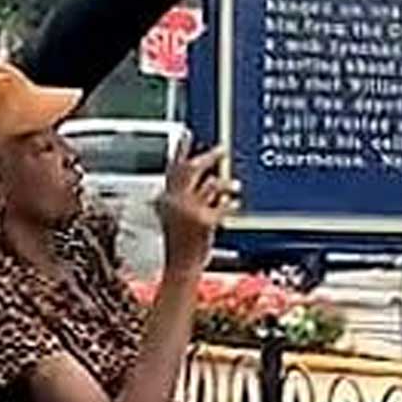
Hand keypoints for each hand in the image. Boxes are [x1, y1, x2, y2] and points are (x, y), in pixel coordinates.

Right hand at [157, 138, 234, 269]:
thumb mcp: (177, 217)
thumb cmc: (181, 244)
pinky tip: (235, 204)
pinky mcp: (204, 222)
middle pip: (191, 168)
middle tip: (223, 150)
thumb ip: (187, 198)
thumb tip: (209, 179)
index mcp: (165, 199)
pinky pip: (222, 204)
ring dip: (226, 183)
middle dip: (208, 157)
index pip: (171, 168)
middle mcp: (174, 202)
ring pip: (211, 184)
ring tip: (236, 186)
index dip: (180, 149)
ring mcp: (188, 211)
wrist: (181, 269)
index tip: (187, 133)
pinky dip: (230, 203)